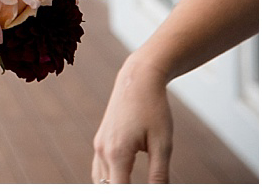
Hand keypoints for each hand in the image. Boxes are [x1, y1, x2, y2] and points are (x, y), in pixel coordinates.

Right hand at [91, 59, 172, 182]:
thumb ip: (160, 174)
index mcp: (117, 153)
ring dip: (112, 188)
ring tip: (128, 186)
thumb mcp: (163, 144)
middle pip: (105, 188)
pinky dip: (109, 179)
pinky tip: (122, 182)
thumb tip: (159, 192)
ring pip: (99, 180)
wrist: (137, 79)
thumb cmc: (153, 109)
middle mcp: (102, 150)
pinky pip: (100, 168)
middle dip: (119, 193)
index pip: (120, 191)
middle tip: (137, 191)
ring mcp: (99, 144)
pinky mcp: (101, 139)